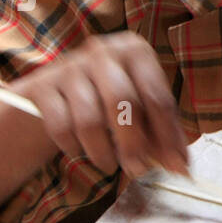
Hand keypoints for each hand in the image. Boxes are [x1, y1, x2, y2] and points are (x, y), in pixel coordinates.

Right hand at [13, 32, 188, 177]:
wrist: (49, 97)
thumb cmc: (105, 102)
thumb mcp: (137, 110)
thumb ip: (160, 133)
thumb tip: (179, 165)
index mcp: (135, 52)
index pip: (157, 95)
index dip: (168, 135)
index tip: (176, 166)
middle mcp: (102, 52)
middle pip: (123, 102)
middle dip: (134, 144)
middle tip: (139, 170)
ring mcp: (69, 67)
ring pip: (90, 120)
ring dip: (103, 152)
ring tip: (108, 164)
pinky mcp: (41, 87)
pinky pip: (61, 127)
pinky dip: (74, 148)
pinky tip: (80, 151)